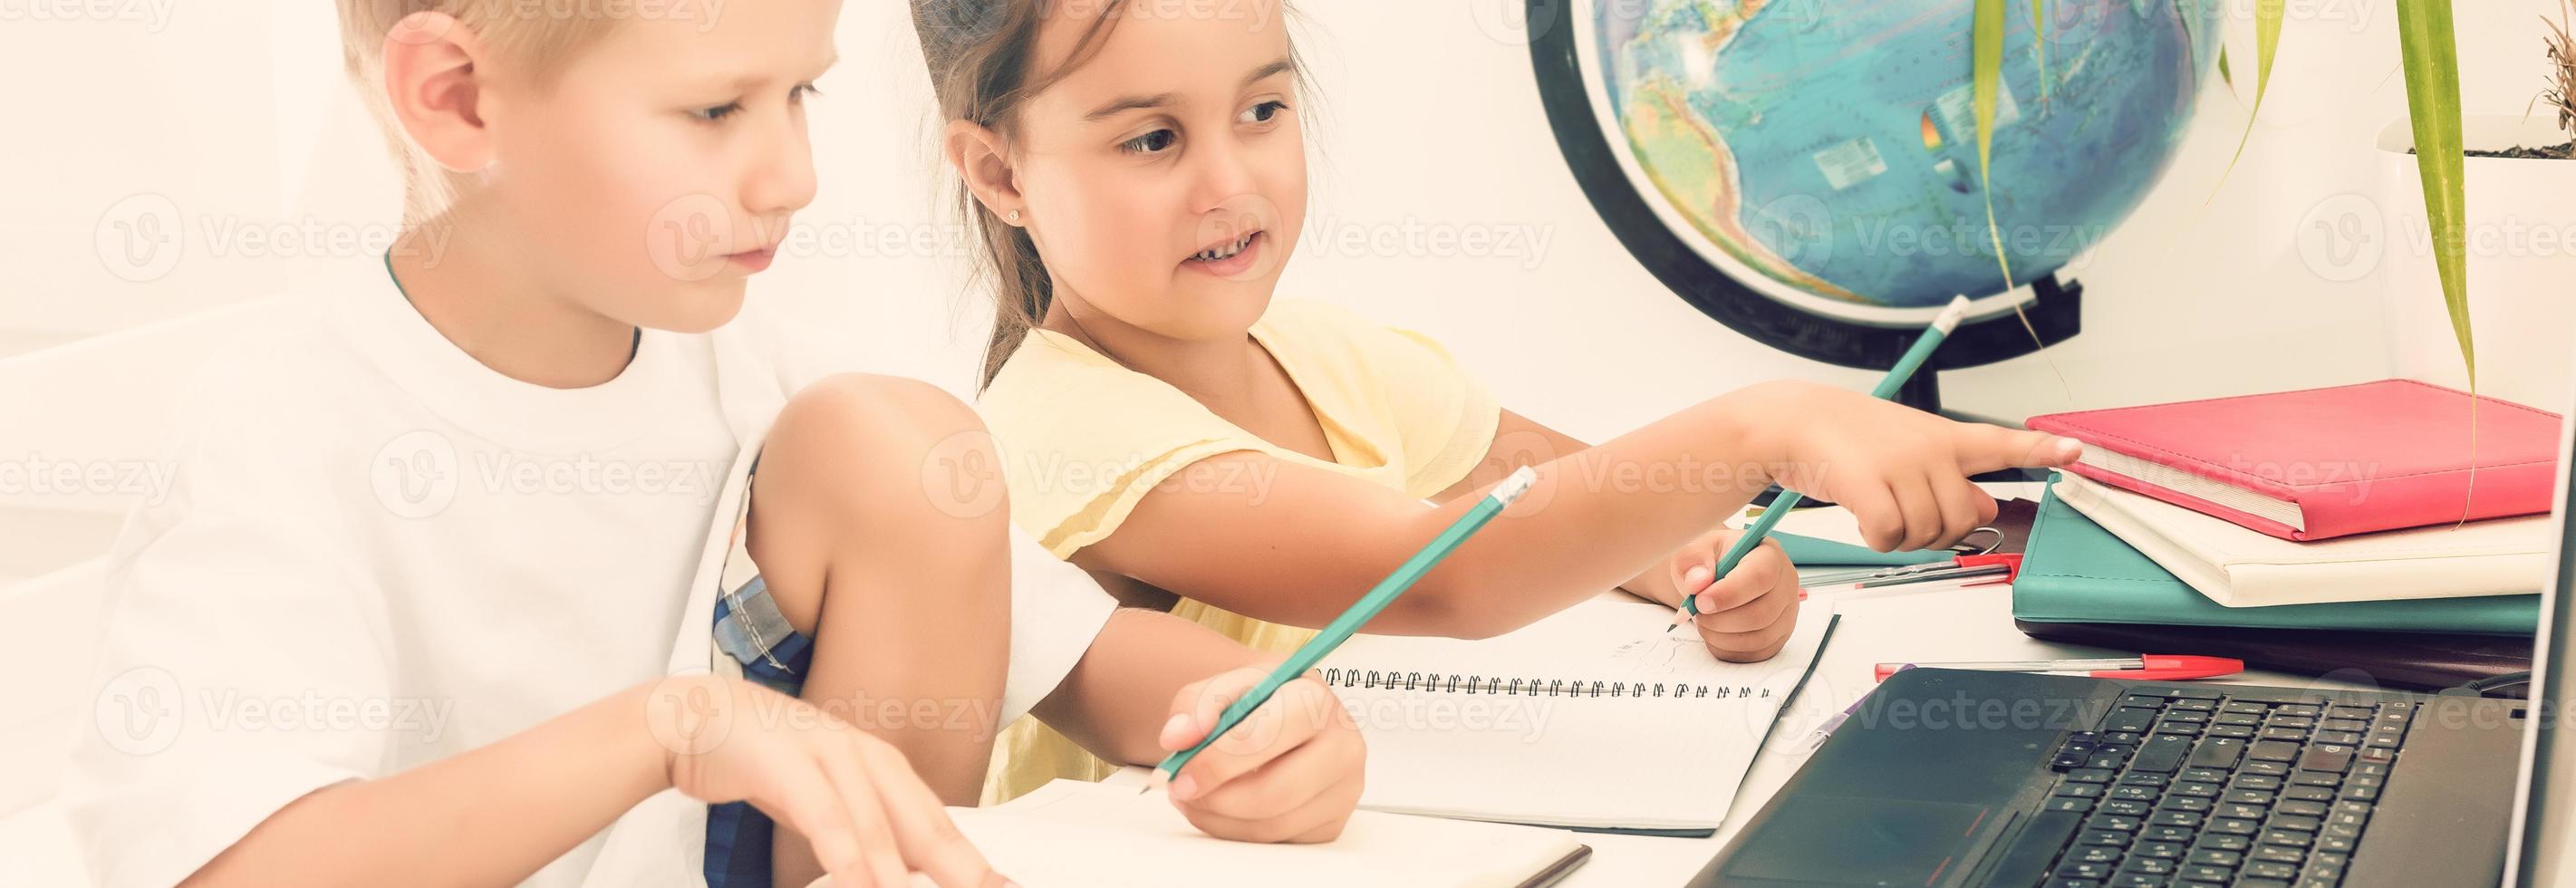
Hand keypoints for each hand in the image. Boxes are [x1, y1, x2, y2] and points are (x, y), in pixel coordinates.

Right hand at [644, 676, 1008, 887]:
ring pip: (874, 820)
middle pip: (923, 821)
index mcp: (882, 767)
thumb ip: (864, 833)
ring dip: (896, 867)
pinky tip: (856, 877)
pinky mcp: (785, 759)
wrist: (696, 717)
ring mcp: (827, 752)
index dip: (972, 862)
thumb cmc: (766, 763)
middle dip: (958, 866)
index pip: (938, 824)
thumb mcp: (827, 801)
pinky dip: (841, 847)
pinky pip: (821, 810)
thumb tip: (901, 871)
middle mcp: (865, 756)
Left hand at [1156, 667, 1365, 842]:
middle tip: (1181, 790)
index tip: (1181, 771)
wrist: (1293, 713)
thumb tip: (1178, 739)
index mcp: (1317, 700)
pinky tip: (1220, 807)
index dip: (1218, 760)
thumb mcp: (1229, 685)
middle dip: (1216, 798)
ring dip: (1218, 817)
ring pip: (1271, 825)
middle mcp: (1343, 746)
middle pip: (1274, 792)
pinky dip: (1235, 830)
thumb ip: (1198, 704)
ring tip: (1192, 796)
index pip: (1268, 736)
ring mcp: (1343, 789)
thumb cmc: (1263, 700)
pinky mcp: (1332, 823)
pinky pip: (1275, 840)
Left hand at [1669, 527, 1800, 660]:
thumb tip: (1698, 582)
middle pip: (1762, 614)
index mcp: (1768, 555)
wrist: (1717, 574)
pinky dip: (1728, 649)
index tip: (1701, 602)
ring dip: (1722, 637)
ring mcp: (1787, 612)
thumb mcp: (1694, 550)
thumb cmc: (1710, 560)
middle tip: (1696, 613)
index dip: (1729, 593)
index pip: (1760, 576)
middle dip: (1720, 620)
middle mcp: (1786, 584)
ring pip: (1760, 638)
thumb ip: (1693, 562)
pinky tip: (1713, 634)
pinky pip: (1756, 653)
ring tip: (1703, 622)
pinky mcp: (1779, 635)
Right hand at [1735, 380, 2080, 551]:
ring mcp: (1899, 463)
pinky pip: (1890, 535)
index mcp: (1946, 438)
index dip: (2042, 450)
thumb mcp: (1910, 452)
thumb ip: (1952, 480)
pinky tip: (1863, 520)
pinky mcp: (1867, 482)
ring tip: (1878, 511)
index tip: (2076, 453)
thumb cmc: (1853, 442)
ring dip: (1901, 538)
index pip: (2003, 443)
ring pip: (1926, 532)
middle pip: (1962, 519)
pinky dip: (1876, 539)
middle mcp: (1930, 448)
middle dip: (1936, 532)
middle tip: (1906, 516)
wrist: (1794, 421)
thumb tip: (1987, 509)